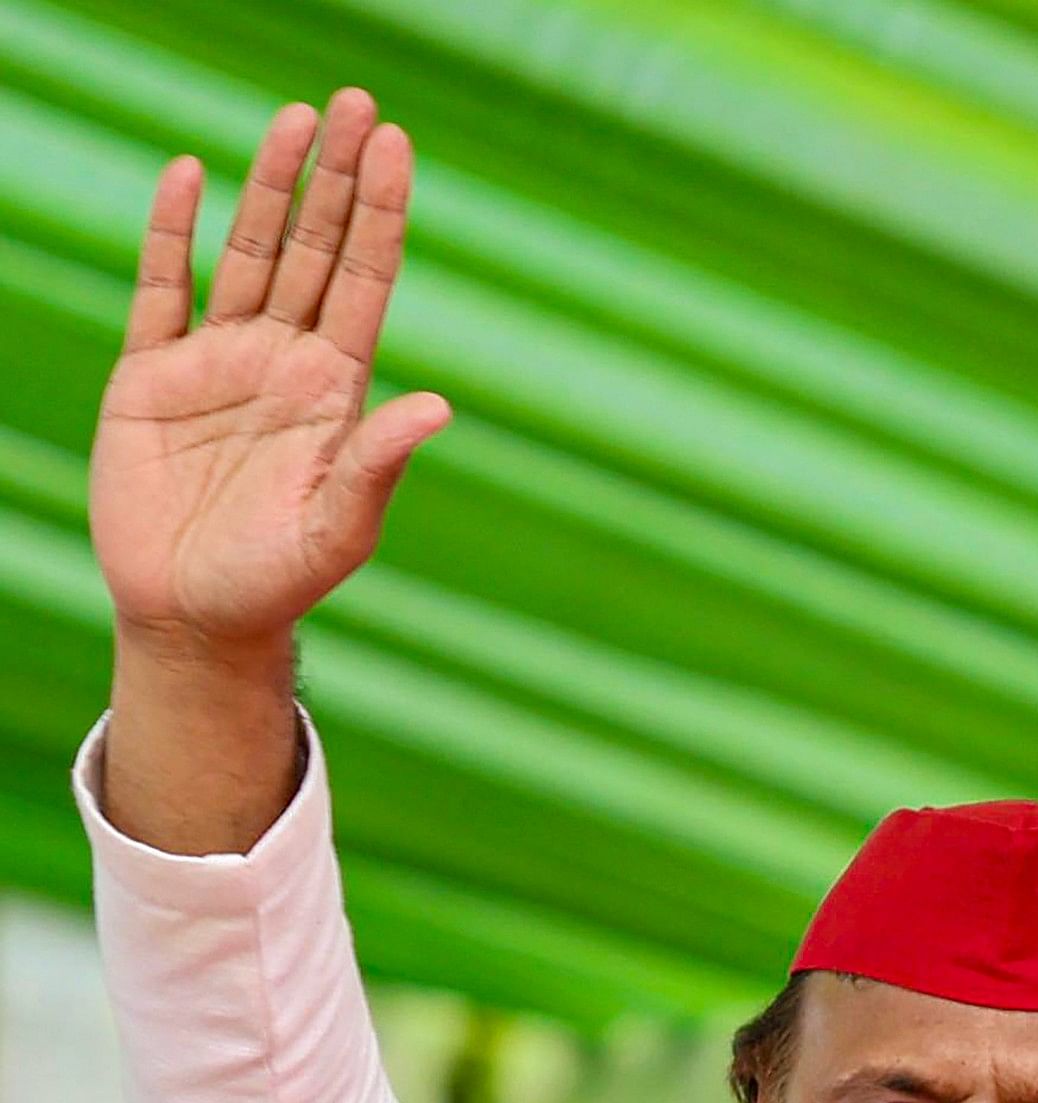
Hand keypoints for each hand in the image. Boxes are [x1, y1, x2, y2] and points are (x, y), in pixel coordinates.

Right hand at [91, 89, 447, 657]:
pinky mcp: (150, 376)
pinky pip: (162, 289)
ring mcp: (218, 361)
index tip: (397, 147)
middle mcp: (284, 359)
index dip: (381, 213)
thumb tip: (437, 406)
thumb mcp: (341, 525)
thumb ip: (380, 462)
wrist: (195, 615)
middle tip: (356, 101)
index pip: (366, 279)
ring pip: (250, 252)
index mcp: (336, 387)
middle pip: (317, 247)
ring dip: (271, 186)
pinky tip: (187, 175)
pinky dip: (172, 233)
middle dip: (337, 176)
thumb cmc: (281, 578)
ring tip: (295, 117)